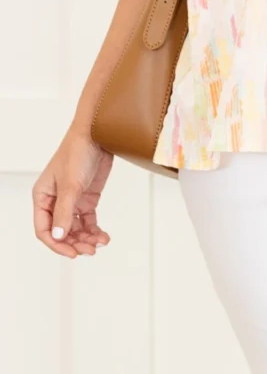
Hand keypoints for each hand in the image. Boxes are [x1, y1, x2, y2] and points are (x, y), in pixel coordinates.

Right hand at [32, 122, 113, 257]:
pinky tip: (103, 236)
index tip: (72, 252)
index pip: (44, 229)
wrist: (98, 134)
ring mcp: (72, 200)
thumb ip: (65, 212)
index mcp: (42, 197)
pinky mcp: (87, 197)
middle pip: (61, 232)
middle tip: (89, 251)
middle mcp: (55, 201)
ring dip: (86, 238)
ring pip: (75, 228)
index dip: (56, 244)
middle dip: (74, 243)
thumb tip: (59, 237)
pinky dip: (95, 230)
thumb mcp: (70, 185)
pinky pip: (88, 220)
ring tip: (100, 243)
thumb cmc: (78, 152)